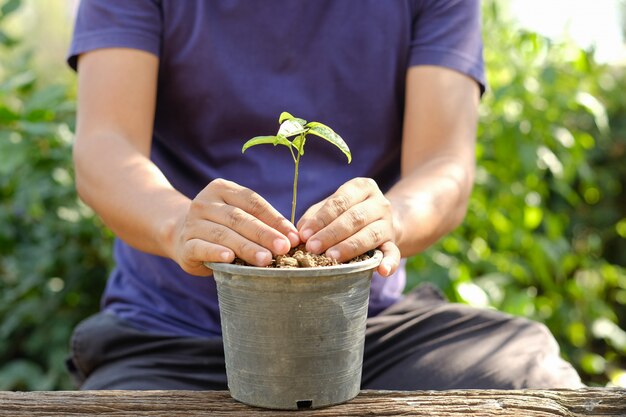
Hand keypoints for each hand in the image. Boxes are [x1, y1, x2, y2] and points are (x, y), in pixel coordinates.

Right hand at [172, 178, 299, 275]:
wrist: (180, 235)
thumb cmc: (222, 227)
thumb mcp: (240, 217)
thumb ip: (262, 223)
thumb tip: (293, 238)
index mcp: (222, 189)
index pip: (253, 202)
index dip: (275, 220)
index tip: (293, 237)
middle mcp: (205, 202)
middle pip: (239, 218)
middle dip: (264, 234)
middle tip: (284, 248)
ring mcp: (192, 223)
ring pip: (223, 234)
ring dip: (246, 247)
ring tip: (265, 259)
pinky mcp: (185, 244)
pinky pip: (201, 247)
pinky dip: (216, 253)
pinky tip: (229, 258)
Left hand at [297, 177, 400, 276]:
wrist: (380, 222)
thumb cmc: (346, 214)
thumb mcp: (331, 208)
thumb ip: (315, 217)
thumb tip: (299, 233)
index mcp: (362, 187)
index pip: (340, 202)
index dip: (321, 219)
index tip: (304, 234)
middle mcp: (379, 203)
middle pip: (355, 218)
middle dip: (331, 234)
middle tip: (313, 248)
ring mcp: (389, 224)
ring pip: (370, 235)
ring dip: (350, 247)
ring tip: (331, 257)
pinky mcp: (394, 244)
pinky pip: (394, 254)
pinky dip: (390, 263)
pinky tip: (382, 271)